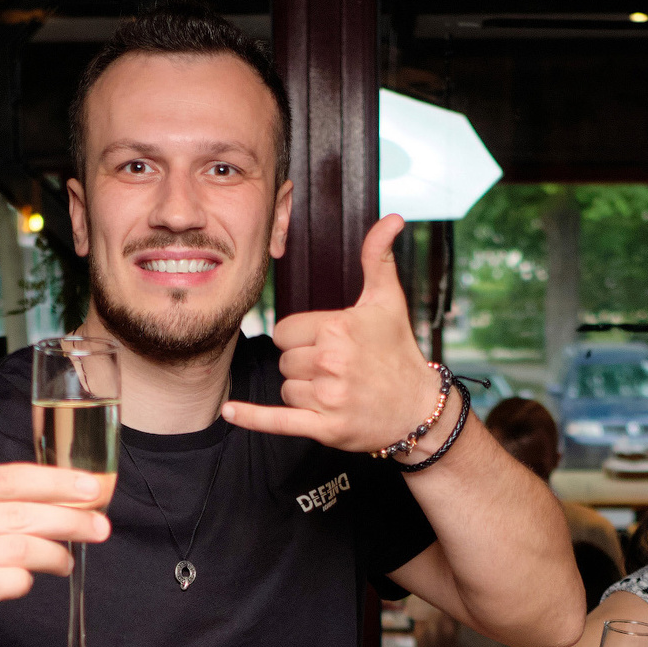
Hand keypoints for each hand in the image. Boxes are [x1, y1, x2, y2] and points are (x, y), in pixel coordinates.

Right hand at [0, 463, 111, 646]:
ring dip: (54, 555)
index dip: (56, 481)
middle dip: (69, 519)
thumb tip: (71, 498)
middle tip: (99, 528)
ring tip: (66, 562)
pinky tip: (30, 582)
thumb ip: (7, 505)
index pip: (11, 478)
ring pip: (19, 548)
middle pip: (21, 514)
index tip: (92, 488)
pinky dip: (25, 581)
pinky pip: (4, 582)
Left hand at [219, 216, 441, 452]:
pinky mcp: (325, 427)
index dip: (301, 339)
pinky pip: (277, 420)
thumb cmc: (399, 352)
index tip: (327, 344)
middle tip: (337, 369)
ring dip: (303, 391)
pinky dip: (252, 418)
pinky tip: (229, 411)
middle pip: (284, 360)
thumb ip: (377, 257)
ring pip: (285, 388)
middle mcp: (330, 361)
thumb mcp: (388, 300)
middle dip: (303, 365)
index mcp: (337, 328)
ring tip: (336, 390)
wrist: (418, 408)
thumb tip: (391, 218)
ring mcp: (327, 397)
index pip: (284, 332)